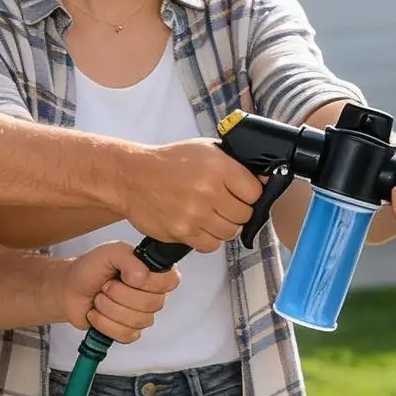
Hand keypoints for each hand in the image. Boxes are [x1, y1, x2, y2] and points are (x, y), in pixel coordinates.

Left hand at [50, 240, 179, 339]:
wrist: (69, 289)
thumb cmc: (90, 269)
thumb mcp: (109, 252)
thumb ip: (128, 258)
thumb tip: (141, 278)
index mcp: (153, 273)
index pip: (171, 281)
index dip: (149, 281)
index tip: (127, 276)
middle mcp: (152, 294)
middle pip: (153, 304)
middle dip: (120, 294)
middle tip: (106, 286)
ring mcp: (141, 315)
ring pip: (139, 320)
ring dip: (110, 308)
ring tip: (99, 298)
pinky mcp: (128, 332)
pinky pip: (127, 334)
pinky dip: (105, 324)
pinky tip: (96, 314)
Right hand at [125, 139, 261, 252]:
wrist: (132, 176)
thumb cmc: (169, 163)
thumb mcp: (205, 150)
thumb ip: (234, 164)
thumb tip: (263, 178)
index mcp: (219, 167)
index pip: (255, 192)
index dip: (250, 195)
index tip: (242, 194)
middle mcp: (209, 190)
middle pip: (244, 215)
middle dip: (237, 212)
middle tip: (223, 205)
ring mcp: (195, 214)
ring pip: (229, 232)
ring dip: (223, 226)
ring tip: (209, 215)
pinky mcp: (182, 232)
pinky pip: (210, 245)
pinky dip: (207, 239)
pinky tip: (198, 225)